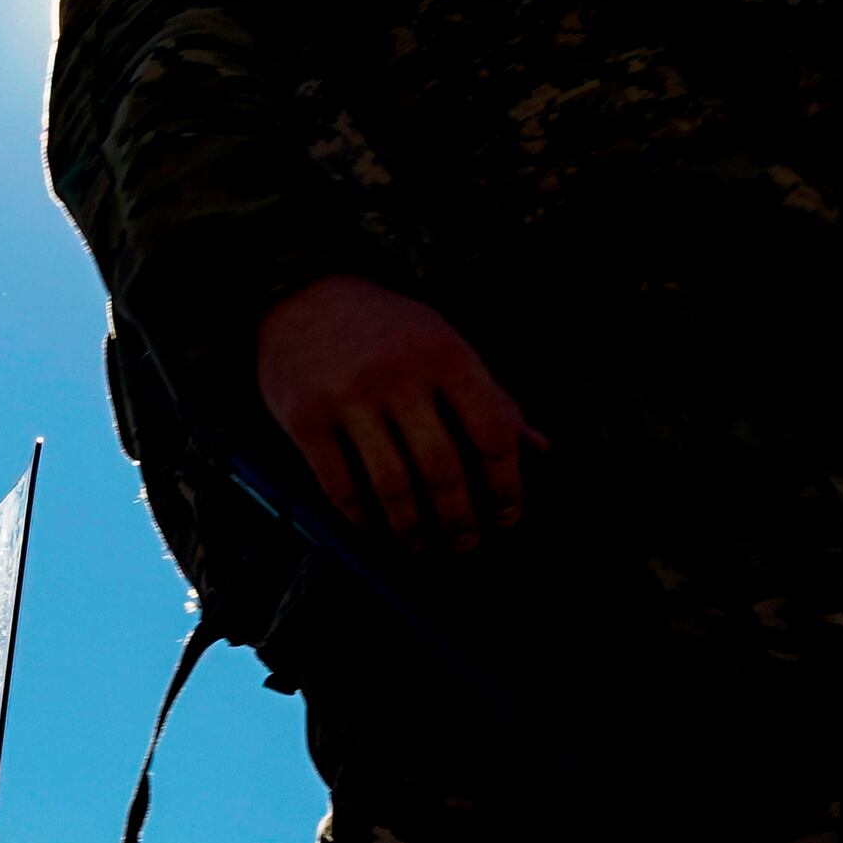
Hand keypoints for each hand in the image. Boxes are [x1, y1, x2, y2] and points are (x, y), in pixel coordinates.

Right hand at [255, 275, 544, 552]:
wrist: (303, 295)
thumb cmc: (388, 329)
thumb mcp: (445, 345)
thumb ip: (490, 397)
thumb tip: (539, 449)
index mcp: (445, 353)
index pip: (491, 432)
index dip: (507, 484)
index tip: (508, 516)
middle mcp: (398, 373)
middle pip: (442, 468)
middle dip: (460, 519)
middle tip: (466, 544)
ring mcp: (348, 396)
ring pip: (391, 485)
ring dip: (412, 529)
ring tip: (422, 546)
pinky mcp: (305, 417)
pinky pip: (340, 485)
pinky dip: (362, 516)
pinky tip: (376, 526)